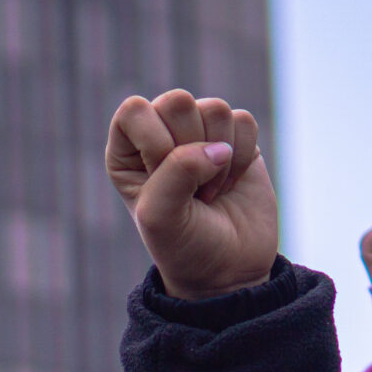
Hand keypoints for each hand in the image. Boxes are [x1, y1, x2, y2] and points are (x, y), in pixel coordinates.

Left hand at [106, 90, 274, 300]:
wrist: (228, 270)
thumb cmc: (182, 246)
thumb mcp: (162, 216)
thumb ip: (176, 172)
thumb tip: (219, 148)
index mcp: (126, 151)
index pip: (134, 110)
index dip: (155, 142)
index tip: (162, 180)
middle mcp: (160, 133)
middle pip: (177, 101)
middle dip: (190, 148)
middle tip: (191, 189)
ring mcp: (200, 133)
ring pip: (215, 109)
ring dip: (218, 159)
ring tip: (209, 192)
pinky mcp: (236, 138)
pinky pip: (244, 121)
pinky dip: (242, 157)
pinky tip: (231, 183)